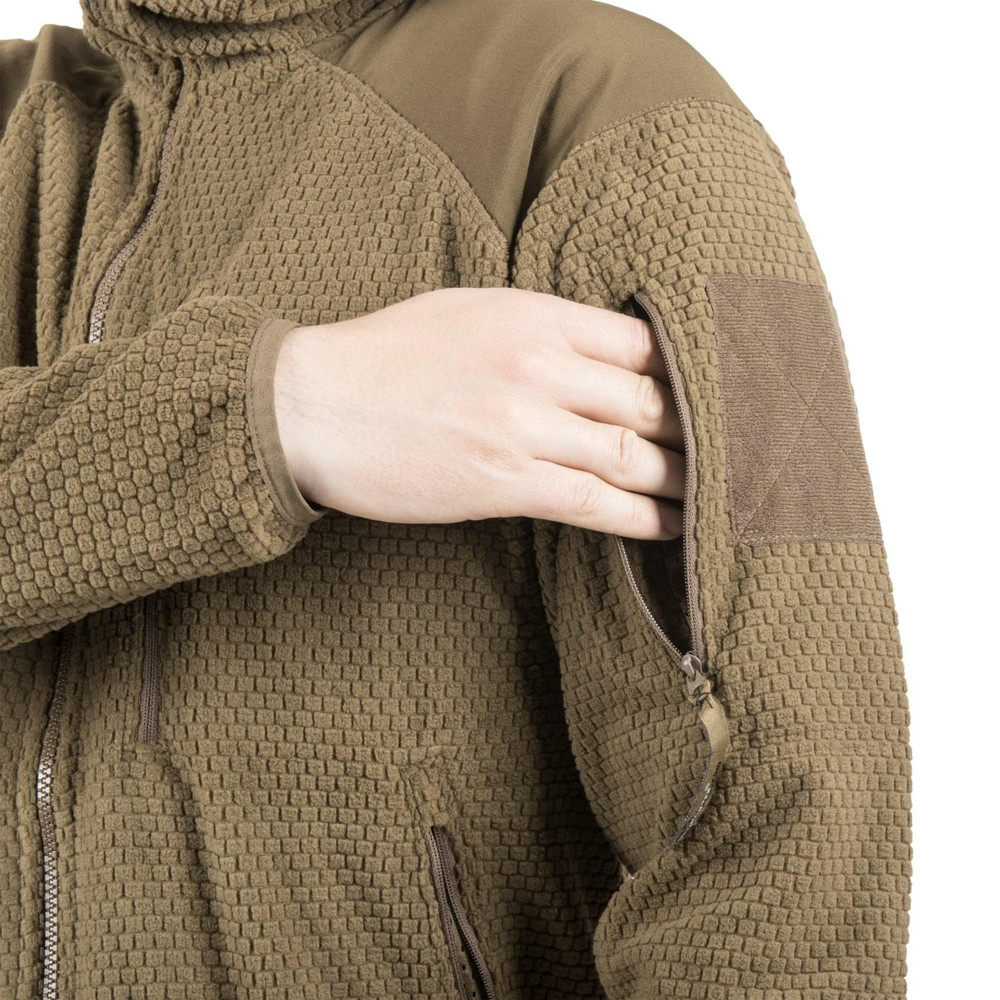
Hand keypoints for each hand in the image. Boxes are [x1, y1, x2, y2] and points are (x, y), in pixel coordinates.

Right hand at [274, 286, 685, 539]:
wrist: (312, 405)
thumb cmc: (385, 355)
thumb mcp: (467, 309)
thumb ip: (538, 323)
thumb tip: (597, 347)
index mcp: (534, 314)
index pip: (642, 342)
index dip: (689, 372)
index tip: (715, 397)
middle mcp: (539, 366)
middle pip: (652, 399)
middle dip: (701, 430)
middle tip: (736, 454)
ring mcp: (522, 425)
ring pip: (632, 454)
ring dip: (682, 478)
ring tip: (715, 497)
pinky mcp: (502, 482)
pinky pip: (593, 501)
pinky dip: (640, 518)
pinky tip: (669, 526)